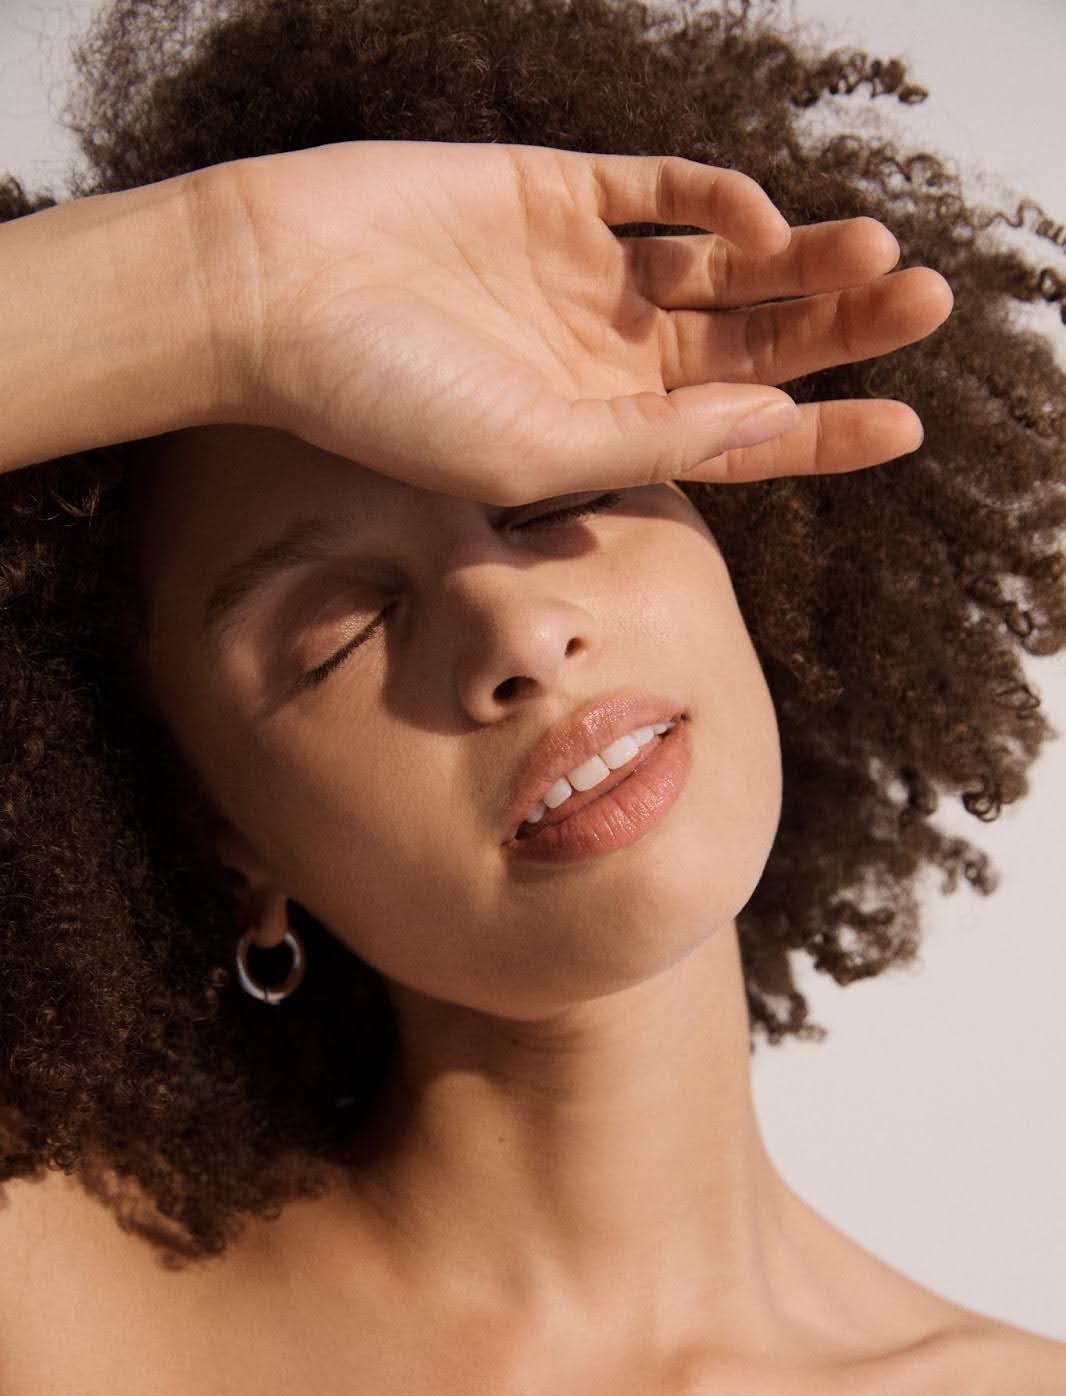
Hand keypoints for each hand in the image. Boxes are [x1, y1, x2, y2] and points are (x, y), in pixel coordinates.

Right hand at [214, 140, 951, 500]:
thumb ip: (650, 437)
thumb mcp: (526, 449)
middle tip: (925, 303)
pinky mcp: (555, 191)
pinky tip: (754, 223)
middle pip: (750, 344)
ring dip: (799, 260)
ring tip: (877, 256)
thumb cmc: (379, 399)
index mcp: (601, 432)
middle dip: (838, 328)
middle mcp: (604, 354)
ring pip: (724, 265)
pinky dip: (715, 200)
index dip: (823, 434)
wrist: (271, 293)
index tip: (902, 427)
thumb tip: (769, 420)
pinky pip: (659, 191)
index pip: (737, 437)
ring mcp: (583, 271)